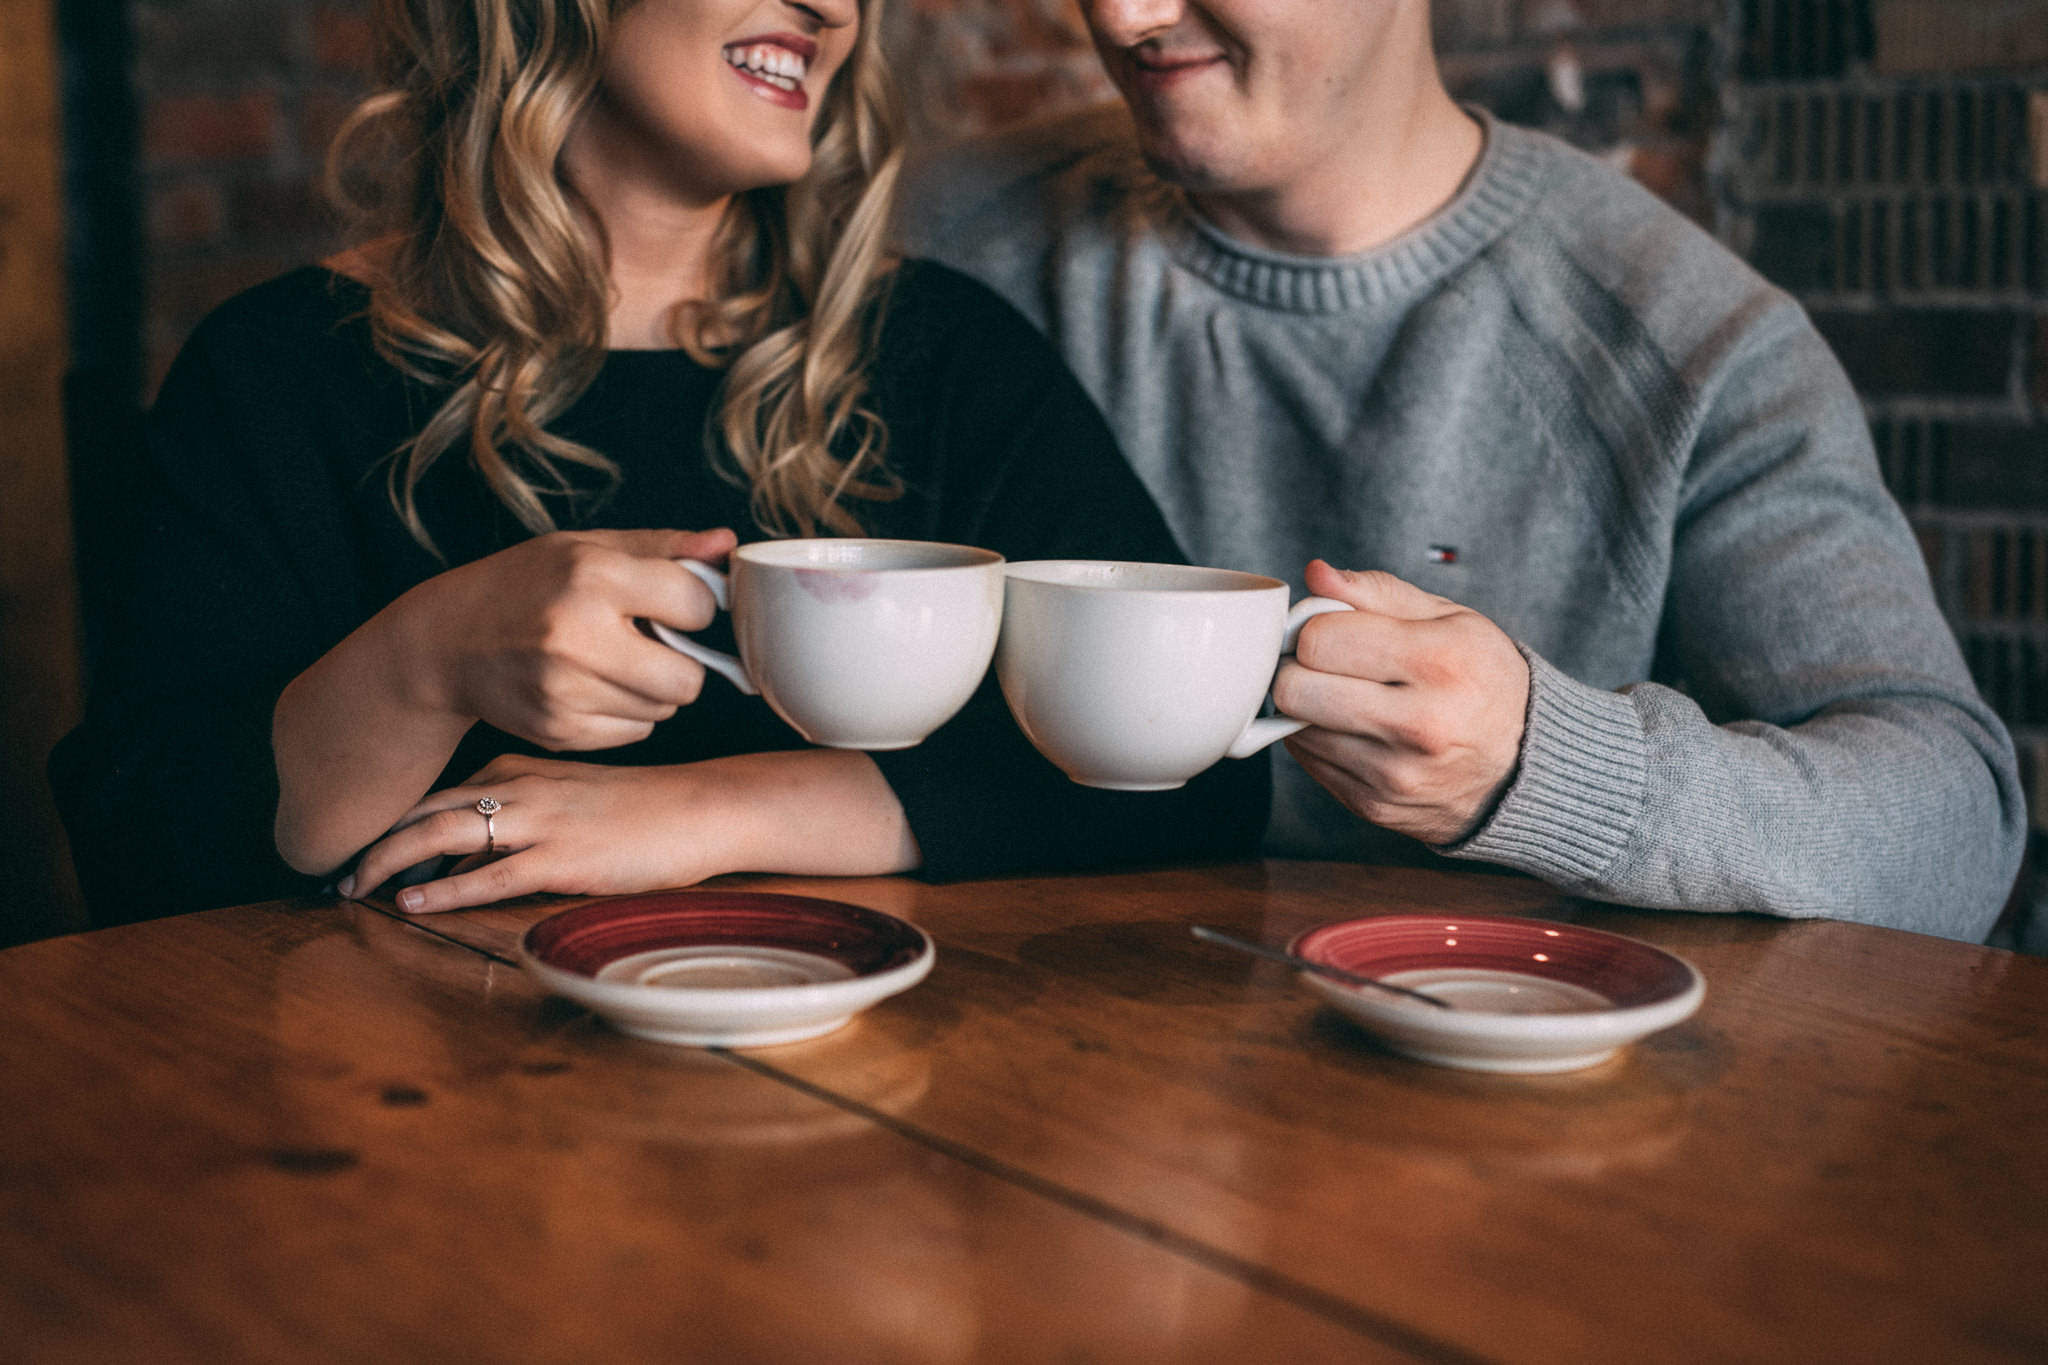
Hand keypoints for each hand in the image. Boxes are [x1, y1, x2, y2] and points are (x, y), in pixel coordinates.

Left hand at [338, 749, 919, 912]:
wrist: (706, 808)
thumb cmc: (652, 807)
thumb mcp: (580, 794)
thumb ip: (530, 809)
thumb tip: (485, 845)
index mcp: (526, 769)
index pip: (443, 790)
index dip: (396, 818)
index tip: (362, 845)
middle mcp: (524, 787)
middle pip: (428, 808)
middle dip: (375, 840)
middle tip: (336, 870)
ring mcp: (542, 822)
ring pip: (444, 833)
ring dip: (389, 861)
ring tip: (351, 887)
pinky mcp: (563, 859)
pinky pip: (487, 875)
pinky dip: (442, 888)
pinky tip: (410, 903)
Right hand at [396, 527, 737, 751]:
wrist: (446, 641)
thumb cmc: (527, 584)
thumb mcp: (588, 546)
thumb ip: (664, 548)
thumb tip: (729, 544)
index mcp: (593, 577)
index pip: (698, 607)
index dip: (695, 607)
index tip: (674, 604)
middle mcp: (578, 637)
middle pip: (689, 681)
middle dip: (681, 664)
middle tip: (651, 644)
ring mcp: (565, 691)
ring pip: (663, 711)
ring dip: (652, 690)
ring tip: (611, 661)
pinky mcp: (557, 731)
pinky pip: (634, 733)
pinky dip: (625, 714)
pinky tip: (590, 686)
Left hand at [1273, 560, 1529, 845]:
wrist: (1527, 766)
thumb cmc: (1483, 680)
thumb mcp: (1450, 619)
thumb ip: (1377, 592)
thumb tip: (1316, 573)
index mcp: (1440, 663)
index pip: (1320, 640)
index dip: (1315, 627)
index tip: (1333, 629)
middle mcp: (1418, 725)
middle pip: (1294, 688)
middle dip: (1299, 667)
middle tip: (1326, 662)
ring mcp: (1393, 773)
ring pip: (1293, 727)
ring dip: (1307, 705)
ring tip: (1347, 694)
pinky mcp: (1373, 804)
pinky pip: (1308, 761)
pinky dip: (1318, 738)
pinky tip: (1353, 726)